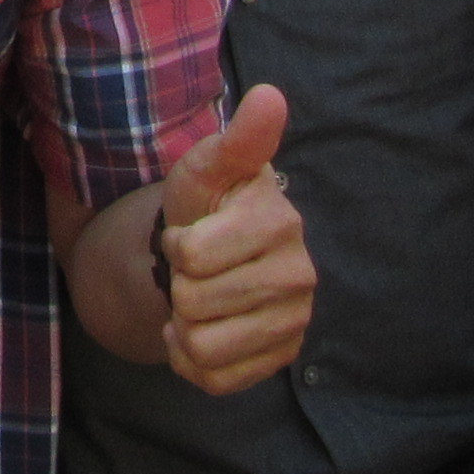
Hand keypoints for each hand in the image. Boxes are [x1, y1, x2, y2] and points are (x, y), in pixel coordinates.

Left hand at [153, 85, 314, 394]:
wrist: (217, 255)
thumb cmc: (209, 205)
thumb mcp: (210, 167)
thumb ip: (238, 138)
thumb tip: (269, 95)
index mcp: (279, 222)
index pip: (190, 255)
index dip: (175, 245)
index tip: (189, 233)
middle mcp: (298, 275)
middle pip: (193, 302)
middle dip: (178, 285)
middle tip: (194, 270)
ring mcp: (293, 322)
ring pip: (202, 347)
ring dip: (182, 325)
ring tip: (197, 301)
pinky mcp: (281, 359)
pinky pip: (214, 379)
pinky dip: (190, 359)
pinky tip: (201, 330)